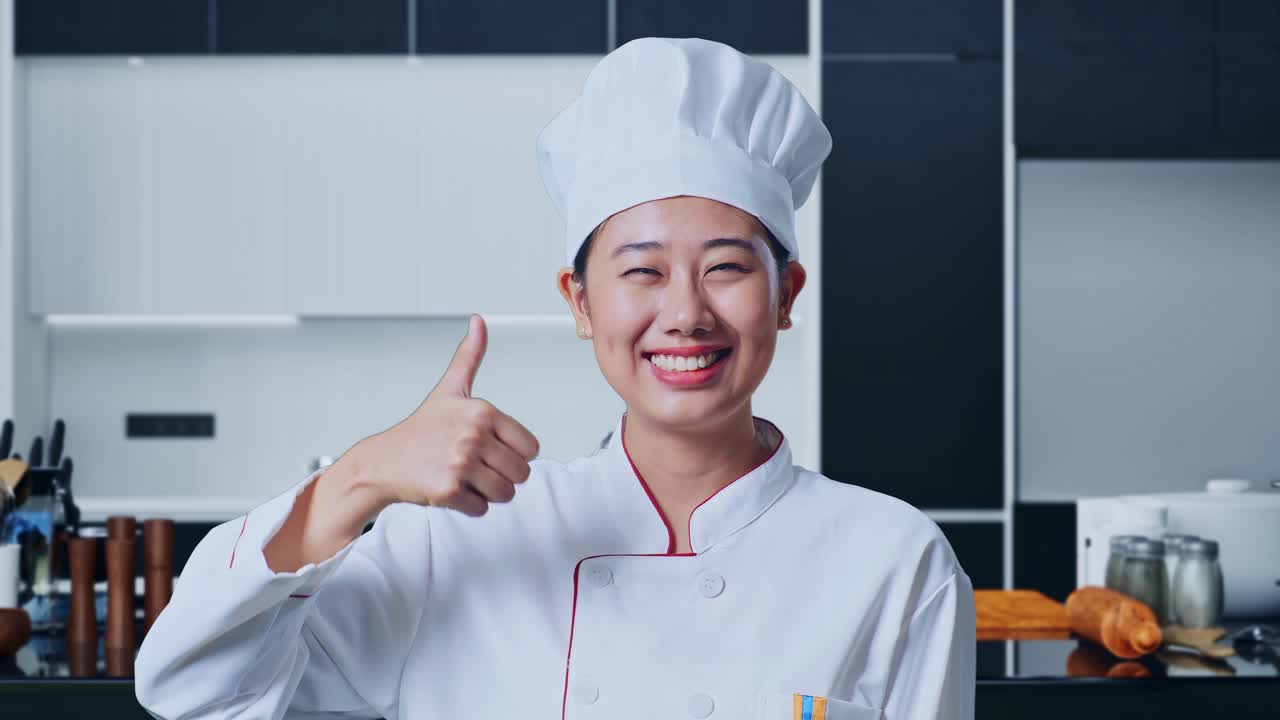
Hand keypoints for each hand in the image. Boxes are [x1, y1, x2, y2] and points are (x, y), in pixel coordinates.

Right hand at [359, 314, 539, 515]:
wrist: (383, 462)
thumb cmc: (421, 429)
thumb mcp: (449, 390)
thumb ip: (469, 357)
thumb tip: (479, 320)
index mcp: (482, 411)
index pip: (531, 448)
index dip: (512, 453)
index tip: (487, 447)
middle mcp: (473, 435)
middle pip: (521, 474)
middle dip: (501, 476)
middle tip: (473, 466)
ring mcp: (460, 463)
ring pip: (505, 494)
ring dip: (487, 492)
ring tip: (462, 477)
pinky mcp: (448, 490)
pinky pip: (482, 509)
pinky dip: (469, 506)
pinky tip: (448, 489)